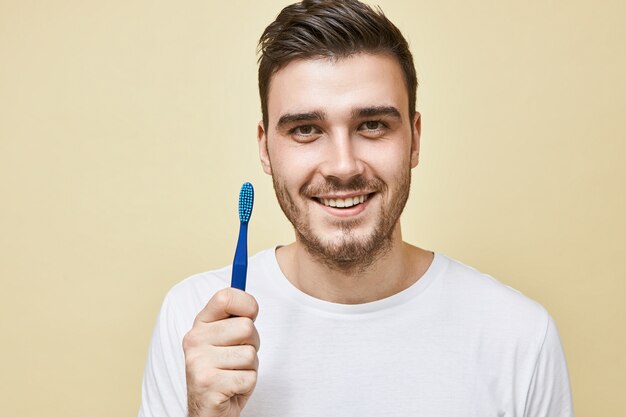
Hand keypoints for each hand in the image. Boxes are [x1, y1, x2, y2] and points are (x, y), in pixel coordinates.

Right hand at [183, 288, 259, 416]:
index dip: (247, 304)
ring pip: (250, 354)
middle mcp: (194, 340)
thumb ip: (235, 320)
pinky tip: (232, 388)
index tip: (251, 315)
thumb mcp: (225, 340)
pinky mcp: (208, 384)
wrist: (208, 410)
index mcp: (200, 325)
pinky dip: (247, 385)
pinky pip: (249, 377)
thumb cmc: (223, 371)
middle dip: (253, 344)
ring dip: (250, 368)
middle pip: (247, 327)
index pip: (225, 297)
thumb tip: (252, 305)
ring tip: (234, 373)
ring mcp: (198, 362)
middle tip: (239, 357)